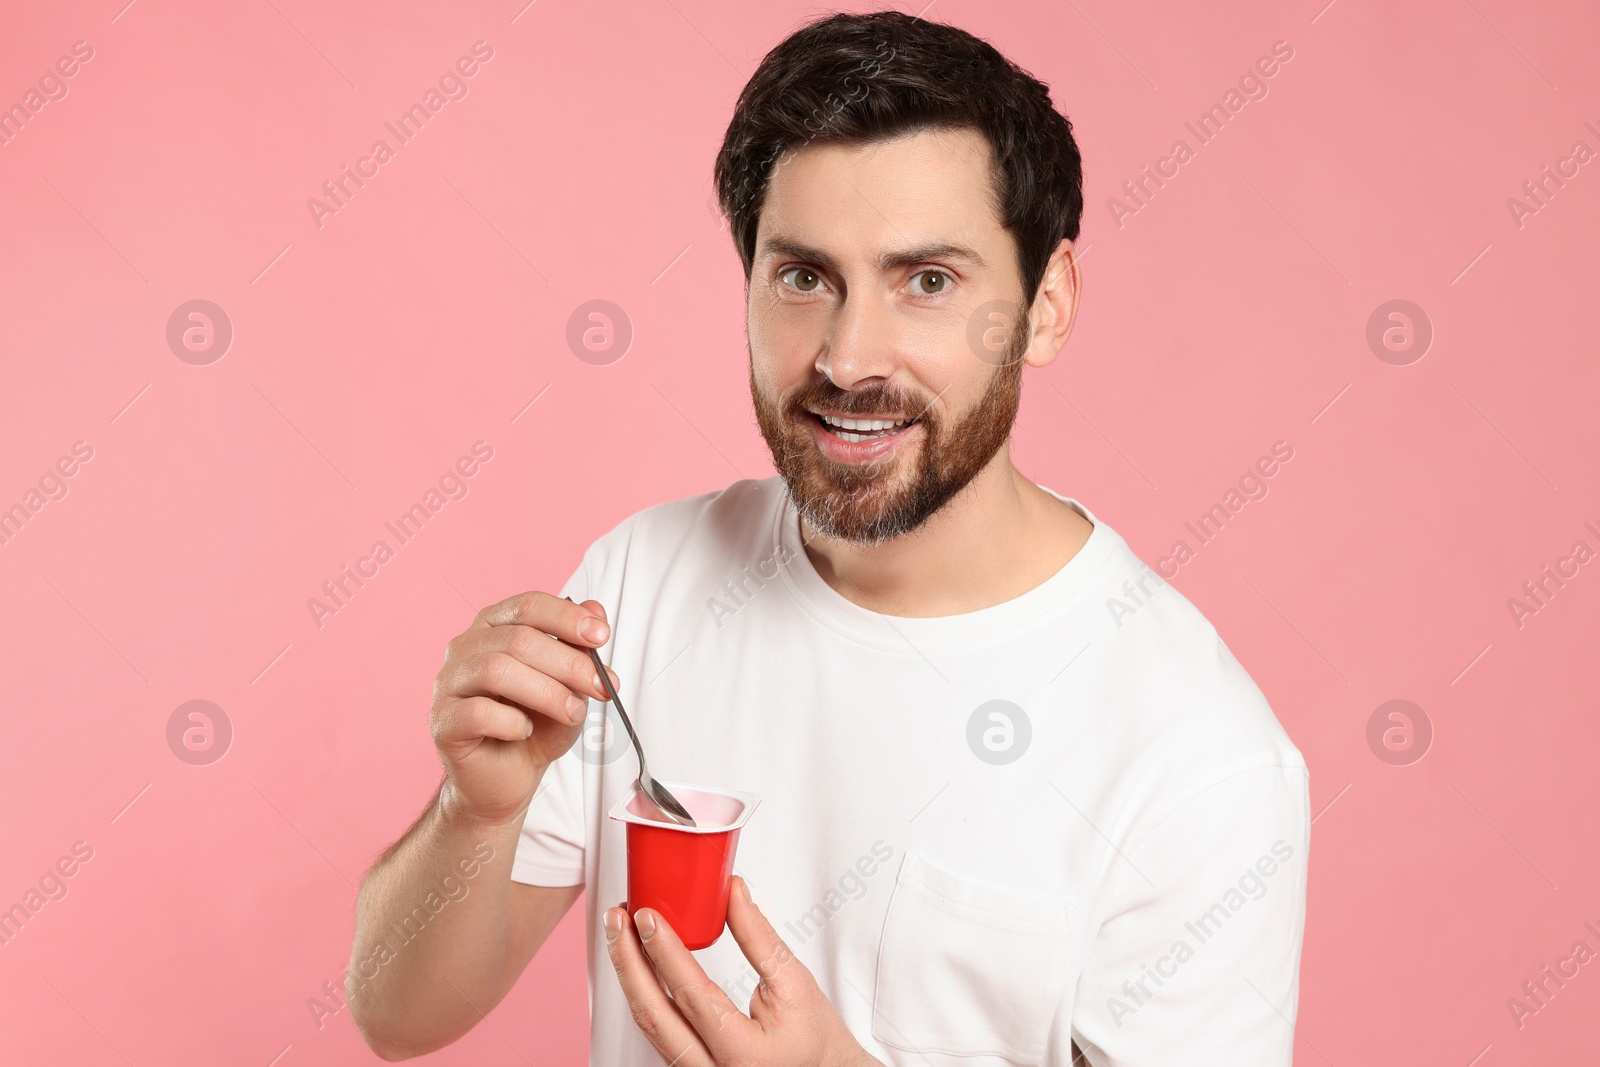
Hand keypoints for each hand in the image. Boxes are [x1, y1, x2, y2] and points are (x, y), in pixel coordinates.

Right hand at [429, 590, 617, 825]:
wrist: (508, 779)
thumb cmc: (537, 726)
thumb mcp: (570, 685)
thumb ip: (580, 648)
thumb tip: (597, 610)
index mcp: (494, 627)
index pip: (528, 606)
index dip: (567, 617)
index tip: (602, 636)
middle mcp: (465, 648)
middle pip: (518, 639)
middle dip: (568, 663)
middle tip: (601, 687)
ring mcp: (449, 683)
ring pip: (497, 670)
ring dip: (547, 692)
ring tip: (573, 713)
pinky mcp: (443, 722)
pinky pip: (479, 713)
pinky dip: (513, 723)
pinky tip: (526, 731)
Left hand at [605, 875, 879, 1066]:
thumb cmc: (814, 1038)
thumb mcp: (795, 983)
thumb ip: (759, 937)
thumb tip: (732, 892)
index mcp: (743, 1051)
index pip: (692, 994)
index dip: (665, 950)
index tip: (647, 916)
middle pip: (653, 1014)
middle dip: (628, 960)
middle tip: (618, 919)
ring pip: (648, 1025)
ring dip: (631, 975)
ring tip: (622, 934)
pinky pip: (656, 1031)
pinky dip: (644, 994)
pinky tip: (638, 964)